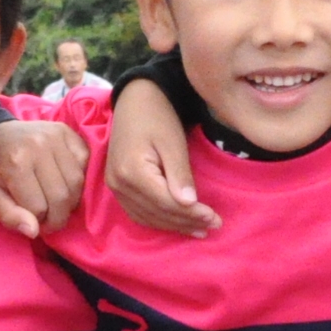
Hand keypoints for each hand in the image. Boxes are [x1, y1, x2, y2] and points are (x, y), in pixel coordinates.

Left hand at [0, 117, 88, 239]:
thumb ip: (9, 216)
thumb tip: (34, 232)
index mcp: (16, 164)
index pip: (39, 207)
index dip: (38, 221)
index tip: (33, 222)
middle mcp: (38, 146)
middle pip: (62, 196)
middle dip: (58, 216)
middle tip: (50, 219)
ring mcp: (54, 136)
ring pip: (77, 181)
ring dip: (71, 200)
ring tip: (58, 203)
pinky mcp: (65, 130)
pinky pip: (84, 160)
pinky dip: (79, 176)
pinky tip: (64, 181)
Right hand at [106, 78, 216, 235]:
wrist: (134, 101)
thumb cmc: (157, 117)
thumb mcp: (173, 142)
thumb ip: (180, 174)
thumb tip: (189, 204)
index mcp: (132, 172)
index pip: (166, 203)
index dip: (191, 214)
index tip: (215, 219)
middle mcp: (119, 184)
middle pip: (157, 213)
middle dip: (187, 222)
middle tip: (214, 225)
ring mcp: (115, 187)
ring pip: (147, 217)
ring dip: (174, 226)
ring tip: (200, 229)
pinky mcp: (116, 187)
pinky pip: (137, 213)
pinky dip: (158, 221)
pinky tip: (176, 224)